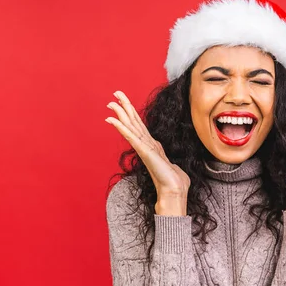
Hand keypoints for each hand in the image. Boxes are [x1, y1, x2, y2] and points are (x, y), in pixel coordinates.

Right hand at [105, 91, 190, 210]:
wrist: (175, 191)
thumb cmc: (174, 181)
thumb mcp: (171, 165)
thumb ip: (167, 162)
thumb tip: (170, 165)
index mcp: (151, 145)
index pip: (139, 125)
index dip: (132, 113)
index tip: (124, 102)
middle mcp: (145, 145)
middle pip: (133, 121)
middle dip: (125, 107)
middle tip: (115, 94)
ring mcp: (143, 148)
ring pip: (130, 126)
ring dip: (121, 114)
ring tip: (111, 103)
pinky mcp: (144, 152)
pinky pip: (131, 137)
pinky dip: (122, 128)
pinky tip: (114, 121)